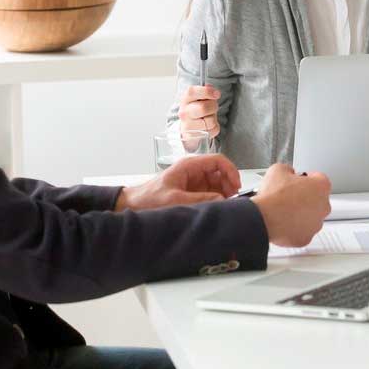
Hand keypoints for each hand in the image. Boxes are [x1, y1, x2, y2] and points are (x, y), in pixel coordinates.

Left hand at [114, 154, 240, 210]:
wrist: (132, 206)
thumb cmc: (148, 199)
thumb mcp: (175, 199)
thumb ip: (199, 200)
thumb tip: (221, 200)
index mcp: (189, 166)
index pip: (217, 160)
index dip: (230, 170)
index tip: (237, 184)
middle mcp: (193, 171)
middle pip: (220, 172)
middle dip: (229, 183)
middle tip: (233, 198)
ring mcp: (193, 182)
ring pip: (217, 183)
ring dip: (224, 191)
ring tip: (226, 204)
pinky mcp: (192, 192)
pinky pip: (210, 192)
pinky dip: (217, 198)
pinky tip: (218, 207)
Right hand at [179, 85, 220, 139]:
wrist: (188, 127)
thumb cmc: (196, 109)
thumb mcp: (199, 97)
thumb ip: (206, 91)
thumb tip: (213, 90)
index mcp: (185, 99)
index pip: (192, 92)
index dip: (207, 91)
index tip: (217, 94)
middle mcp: (184, 112)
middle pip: (203, 108)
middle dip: (213, 106)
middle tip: (213, 106)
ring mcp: (188, 125)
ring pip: (210, 121)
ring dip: (213, 118)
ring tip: (209, 116)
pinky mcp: (194, 136)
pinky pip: (212, 130)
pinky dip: (214, 127)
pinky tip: (208, 125)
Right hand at [251, 164, 330, 247]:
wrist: (263, 218)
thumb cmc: (273, 196)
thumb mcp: (278, 169)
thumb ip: (289, 169)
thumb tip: (287, 173)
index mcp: (321, 186)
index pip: (318, 179)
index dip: (306, 179)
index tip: (298, 181)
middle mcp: (323, 206)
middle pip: (317, 199)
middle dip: (305, 198)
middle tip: (289, 196)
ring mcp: (316, 224)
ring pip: (311, 217)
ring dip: (301, 214)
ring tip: (284, 210)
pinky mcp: (306, 238)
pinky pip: (302, 232)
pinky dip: (294, 229)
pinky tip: (283, 223)